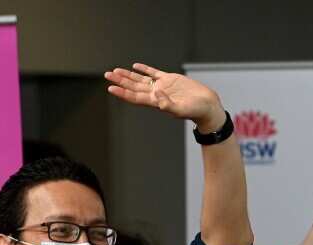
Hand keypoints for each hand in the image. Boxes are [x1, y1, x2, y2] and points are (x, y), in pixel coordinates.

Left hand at [105, 63, 225, 130]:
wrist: (206, 105)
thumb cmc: (194, 110)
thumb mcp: (180, 109)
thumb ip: (167, 104)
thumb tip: (156, 95)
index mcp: (155, 102)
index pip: (134, 97)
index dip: (122, 93)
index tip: (111, 88)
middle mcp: (155, 94)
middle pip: (133, 87)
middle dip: (120, 81)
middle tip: (107, 75)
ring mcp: (162, 86)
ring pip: (140, 79)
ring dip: (128, 75)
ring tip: (115, 71)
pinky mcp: (170, 79)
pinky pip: (154, 73)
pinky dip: (144, 69)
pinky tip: (135, 66)